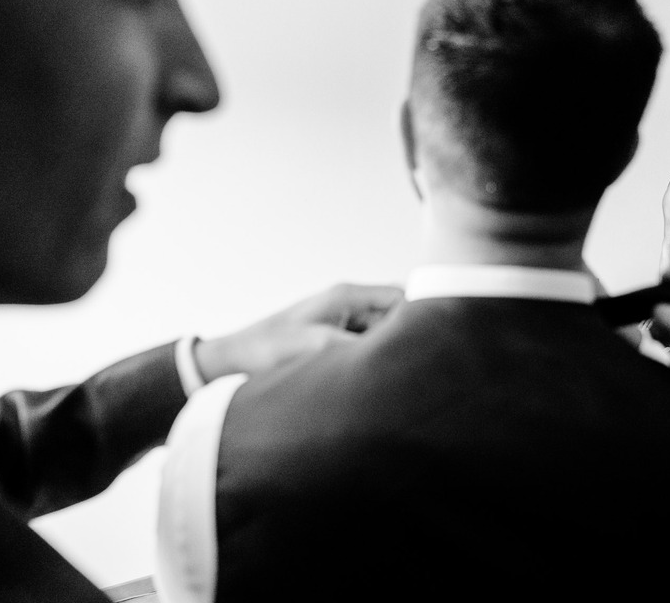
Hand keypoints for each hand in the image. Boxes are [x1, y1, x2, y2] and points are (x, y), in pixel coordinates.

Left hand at [194, 283, 403, 381]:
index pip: (401, 295)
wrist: (235, 358)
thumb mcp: (320, 348)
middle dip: (407, 334)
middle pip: (395, 312)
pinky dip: (373, 355)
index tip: (435, 337)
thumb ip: (362, 347)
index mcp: (347, 295)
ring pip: (382, 329)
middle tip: (420, 359)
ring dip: (388, 348)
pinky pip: (366, 341)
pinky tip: (375, 374)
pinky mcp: (335, 334)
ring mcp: (342, 317)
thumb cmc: (270, 348)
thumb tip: (396, 354)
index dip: (422, 313)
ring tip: (397, 371)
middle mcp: (348, 301)